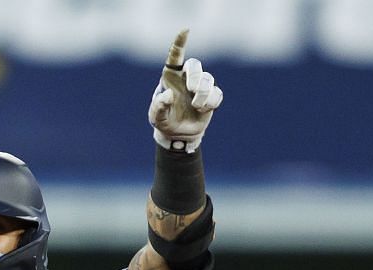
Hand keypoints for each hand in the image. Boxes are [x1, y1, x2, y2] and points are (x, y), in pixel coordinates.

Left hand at [149, 29, 222, 152]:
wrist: (178, 134)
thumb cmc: (164, 121)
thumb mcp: (156, 117)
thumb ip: (159, 106)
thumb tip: (169, 95)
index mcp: (171, 77)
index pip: (175, 56)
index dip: (180, 42)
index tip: (185, 30)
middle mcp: (186, 78)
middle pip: (195, 64)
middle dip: (195, 76)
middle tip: (191, 90)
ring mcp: (200, 86)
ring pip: (208, 79)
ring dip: (202, 94)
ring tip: (196, 106)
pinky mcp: (211, 96)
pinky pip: (217, 94)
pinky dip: (211, 102)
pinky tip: (203, 109)